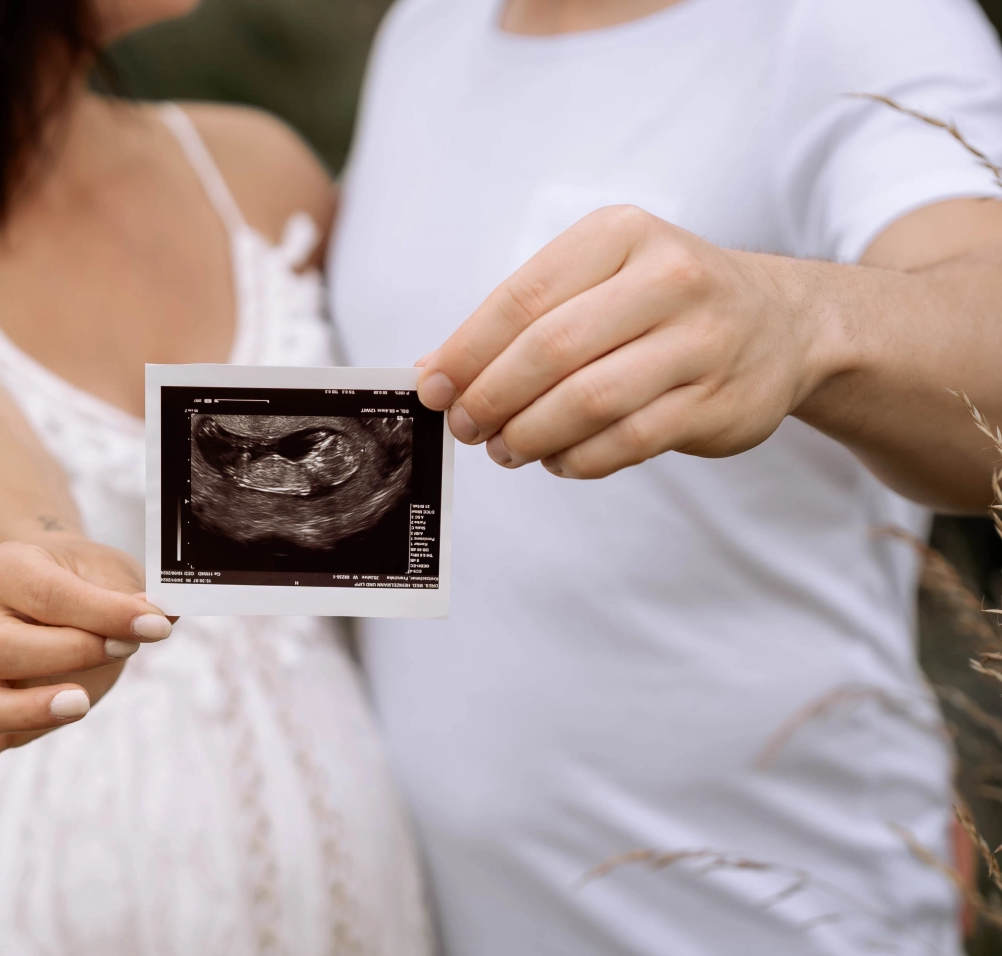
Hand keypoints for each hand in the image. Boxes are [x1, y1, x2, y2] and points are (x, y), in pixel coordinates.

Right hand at [0, 536, 173, 814]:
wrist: (54, 575)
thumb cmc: (85, 575)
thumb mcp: (111, 570)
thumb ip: (129, 597)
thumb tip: (158, 621)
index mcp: (5, 569)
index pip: (48, 595)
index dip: (105, 614)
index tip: (155, 625)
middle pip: (1, 648)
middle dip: (71, 653)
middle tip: (123, 649)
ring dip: (27, 710)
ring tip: (79, 704)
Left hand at [416, 206, 849, 478]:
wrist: (784, 324)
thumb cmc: (663, 301)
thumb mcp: (599, 278)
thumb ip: (523, 318)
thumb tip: (437, 371)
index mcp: (621, 235)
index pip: (522, 297)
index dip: (466, 351)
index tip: (432, 388)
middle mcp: (669, 278)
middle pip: (551, 350)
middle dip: (492, 397)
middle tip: (466, 427)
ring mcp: (701, 341)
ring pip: (589, 401)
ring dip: (531, 435)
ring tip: (506, 449)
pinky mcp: (718, 401)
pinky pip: (627, 441)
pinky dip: (578, 459)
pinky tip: (557, 459)